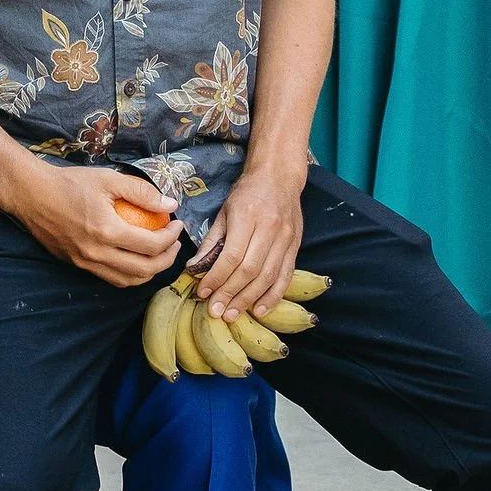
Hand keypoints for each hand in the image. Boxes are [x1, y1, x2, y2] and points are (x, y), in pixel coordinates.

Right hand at [8, 159, 181, 282]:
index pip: (151, 246)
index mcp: (106, 231)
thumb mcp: (108, 179)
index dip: (171, 238)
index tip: (177, 224)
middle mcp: (96, 253)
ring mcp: (85, 263)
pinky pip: (110, 278)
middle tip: (174, 243)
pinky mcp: (77, 265)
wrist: (31, 194)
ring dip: (150, 272)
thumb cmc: (69, 183)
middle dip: (167, 259)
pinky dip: (129, 274)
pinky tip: (135, 258)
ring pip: (128, 281)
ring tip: (159, 254)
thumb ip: (141, 191)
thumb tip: (170, 204)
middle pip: (144, 270)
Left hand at [193, 166, 304, 320]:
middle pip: (249, 270)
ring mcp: (286, 239)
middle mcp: (269, 228)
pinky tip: (260, 309)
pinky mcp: (296, 246)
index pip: (231, 255)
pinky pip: (285, 276)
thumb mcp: (224, 210)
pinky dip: (273, 296)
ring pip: (268, 276)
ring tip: (233, 314)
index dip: (216, 277)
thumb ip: (212, 240)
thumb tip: (195, 267)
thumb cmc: (247, 192)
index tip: (203, 291)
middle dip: (231, 293)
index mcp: (247, 216)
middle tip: (216, 311)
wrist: (279, 177)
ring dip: (249, 299)